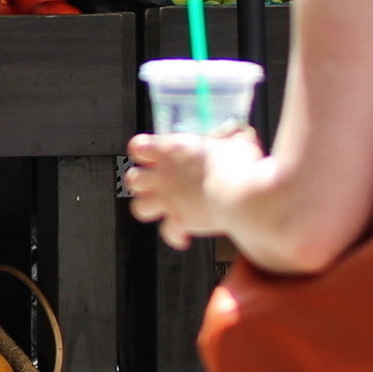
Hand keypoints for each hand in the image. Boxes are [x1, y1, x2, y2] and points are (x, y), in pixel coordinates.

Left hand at [122, 132, 231, 249]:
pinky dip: (174, 236)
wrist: (239, 196)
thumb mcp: (237, 141)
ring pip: (139, 207)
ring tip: (161, 209)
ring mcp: (168, 200)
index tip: (149, 154)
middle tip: (152, 183)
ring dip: (149, 209)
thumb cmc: (237, 166)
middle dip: (140, 182)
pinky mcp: (178, 222)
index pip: (138, 147)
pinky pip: (167, 233)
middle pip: (133, 179)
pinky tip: (183, 238)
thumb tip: (238, 134)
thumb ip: (232, 137)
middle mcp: (163, 175)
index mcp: (171, 150)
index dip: (141, 151)